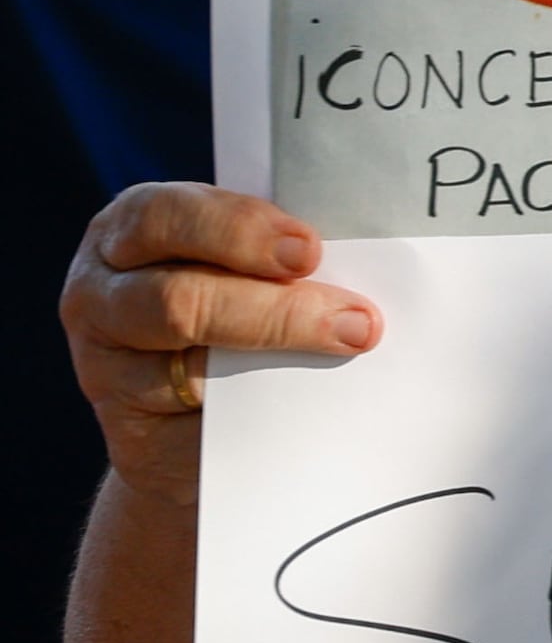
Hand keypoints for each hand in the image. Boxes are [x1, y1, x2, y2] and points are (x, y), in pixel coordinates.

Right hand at [61, 184, 377, 508]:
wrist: (192, 418)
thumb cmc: (233, 311)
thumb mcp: (244, 269)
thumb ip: (277, 257)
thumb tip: (360, 266)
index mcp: (131, 230)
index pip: (165, 214)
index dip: (239, 229)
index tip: (310, 251)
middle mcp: (100, 291)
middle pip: (177, 295)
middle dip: (273, 306)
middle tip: (353, 316)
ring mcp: (103, 363)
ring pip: (186, 359)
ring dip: (276, 348)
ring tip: (348, 345)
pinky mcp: (127, 428)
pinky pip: (195, 421)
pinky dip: (257, 409)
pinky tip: (306, 401)